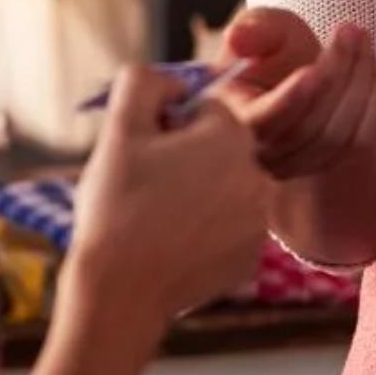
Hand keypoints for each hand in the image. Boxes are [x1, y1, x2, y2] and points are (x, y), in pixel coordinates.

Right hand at [68, 66, 267, 331]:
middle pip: (217, 149)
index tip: (144, 155)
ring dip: (195, 194)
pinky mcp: (249, 261)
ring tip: (154, 219)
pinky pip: (225, 229)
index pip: (203, 111)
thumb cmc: (116, 205)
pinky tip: (170, 246)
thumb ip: (143, 81)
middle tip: (145, 187)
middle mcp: (259, 177)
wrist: (118, 293)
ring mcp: (258, 224)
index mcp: (233, 137)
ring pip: (222, 189)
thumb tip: (172, 82)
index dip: (167, 128)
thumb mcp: (120, 127)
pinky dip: (202, 233)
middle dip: (184, 160)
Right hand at [220, 7, 375, 180]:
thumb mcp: (261, 29)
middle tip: (350, 29)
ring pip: (338, 135)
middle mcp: (261, 152)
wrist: (294, 74)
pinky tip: (371, 66)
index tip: (310, 68)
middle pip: (309, 127)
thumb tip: (238, 38)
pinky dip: (373, 101)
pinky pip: (360, 142)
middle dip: (336, 73)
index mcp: (232, 118)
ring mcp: (295, 165)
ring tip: (361, 38)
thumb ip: (251, 29)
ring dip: (359, 82)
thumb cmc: (272, 50)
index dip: (290, 98)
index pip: (262, 122)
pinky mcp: (328, 164)